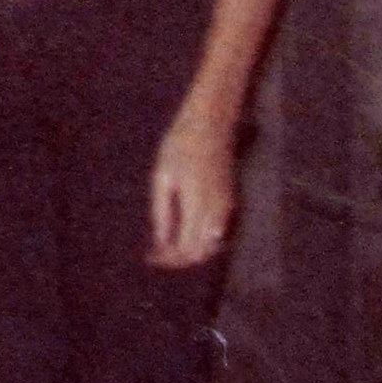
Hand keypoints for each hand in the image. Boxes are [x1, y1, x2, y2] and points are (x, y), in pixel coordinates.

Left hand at [148, 99, 234, 268]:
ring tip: (168, 247)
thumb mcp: (163, 176)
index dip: (168, 259)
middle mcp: (216, 211)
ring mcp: (227, 207)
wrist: (211, 123)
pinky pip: (219, 234)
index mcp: (197, 205)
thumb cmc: (180, 144)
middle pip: (200, 253)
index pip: (185, 248)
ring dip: (191, 253)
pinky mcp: (231, 201)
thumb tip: (161, 242)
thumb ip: (162, 212)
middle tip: (156, 254)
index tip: (150, 257)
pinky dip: (203, 242)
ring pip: (212, 246)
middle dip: (178, 260)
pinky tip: (185, 234)